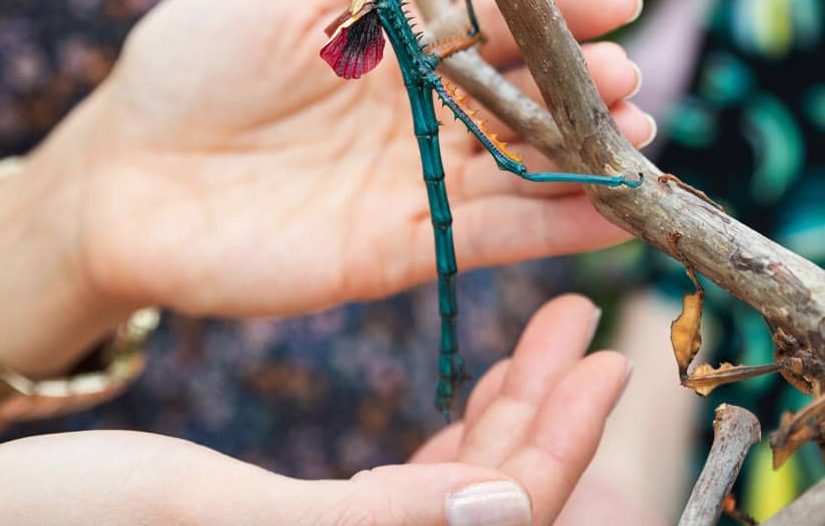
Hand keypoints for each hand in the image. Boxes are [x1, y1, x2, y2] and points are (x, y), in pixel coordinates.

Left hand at [0, 0, 651, 364]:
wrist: (119, 178)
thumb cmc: (194, 55)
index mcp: (402, 27)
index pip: (501, 11)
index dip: (559, 3)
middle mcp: (427, 101)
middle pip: (529, 86)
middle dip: (584, 76)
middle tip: (619, 68)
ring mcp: (421, 176)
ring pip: (529, 159)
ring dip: (589, 148)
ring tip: (636, 130)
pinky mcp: (410, 247)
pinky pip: (499, 233)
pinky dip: (561, 226)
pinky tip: (616, 211)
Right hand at [0, 295, 629, 525]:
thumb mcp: (222, 512)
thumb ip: (377, 520)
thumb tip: (513, 508)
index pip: (506, 517)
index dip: (566, 437)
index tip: (602, 348)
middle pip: (504, 497)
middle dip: (552, 411)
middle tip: (580, 318)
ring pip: (471, 485)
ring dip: (518, 407)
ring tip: (546, 323)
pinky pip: (423, 483)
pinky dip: (466, 422)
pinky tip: (479, 360)